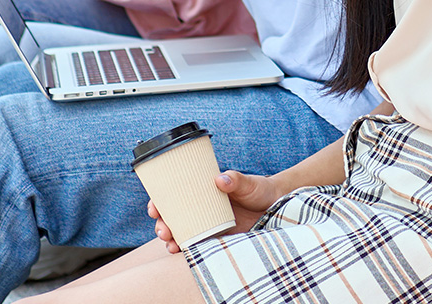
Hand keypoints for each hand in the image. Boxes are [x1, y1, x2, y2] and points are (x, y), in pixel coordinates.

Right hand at [149, 170, 283, 251]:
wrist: (278, 207)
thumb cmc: (259, 190)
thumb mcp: (248, 183)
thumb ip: (236, 180)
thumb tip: (220, 179)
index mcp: (202, 192)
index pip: (174, 196)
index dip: (159, 202)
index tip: (154, 208)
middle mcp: (201, 209)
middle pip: (173, 218)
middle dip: (162, 225)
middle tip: (163, 230)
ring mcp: (208, 225)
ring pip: (182, 234)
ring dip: (171, 240)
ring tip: (170, 245)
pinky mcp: (217, 239)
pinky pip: (198, 247)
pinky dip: (187, 251)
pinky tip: (182, 253)